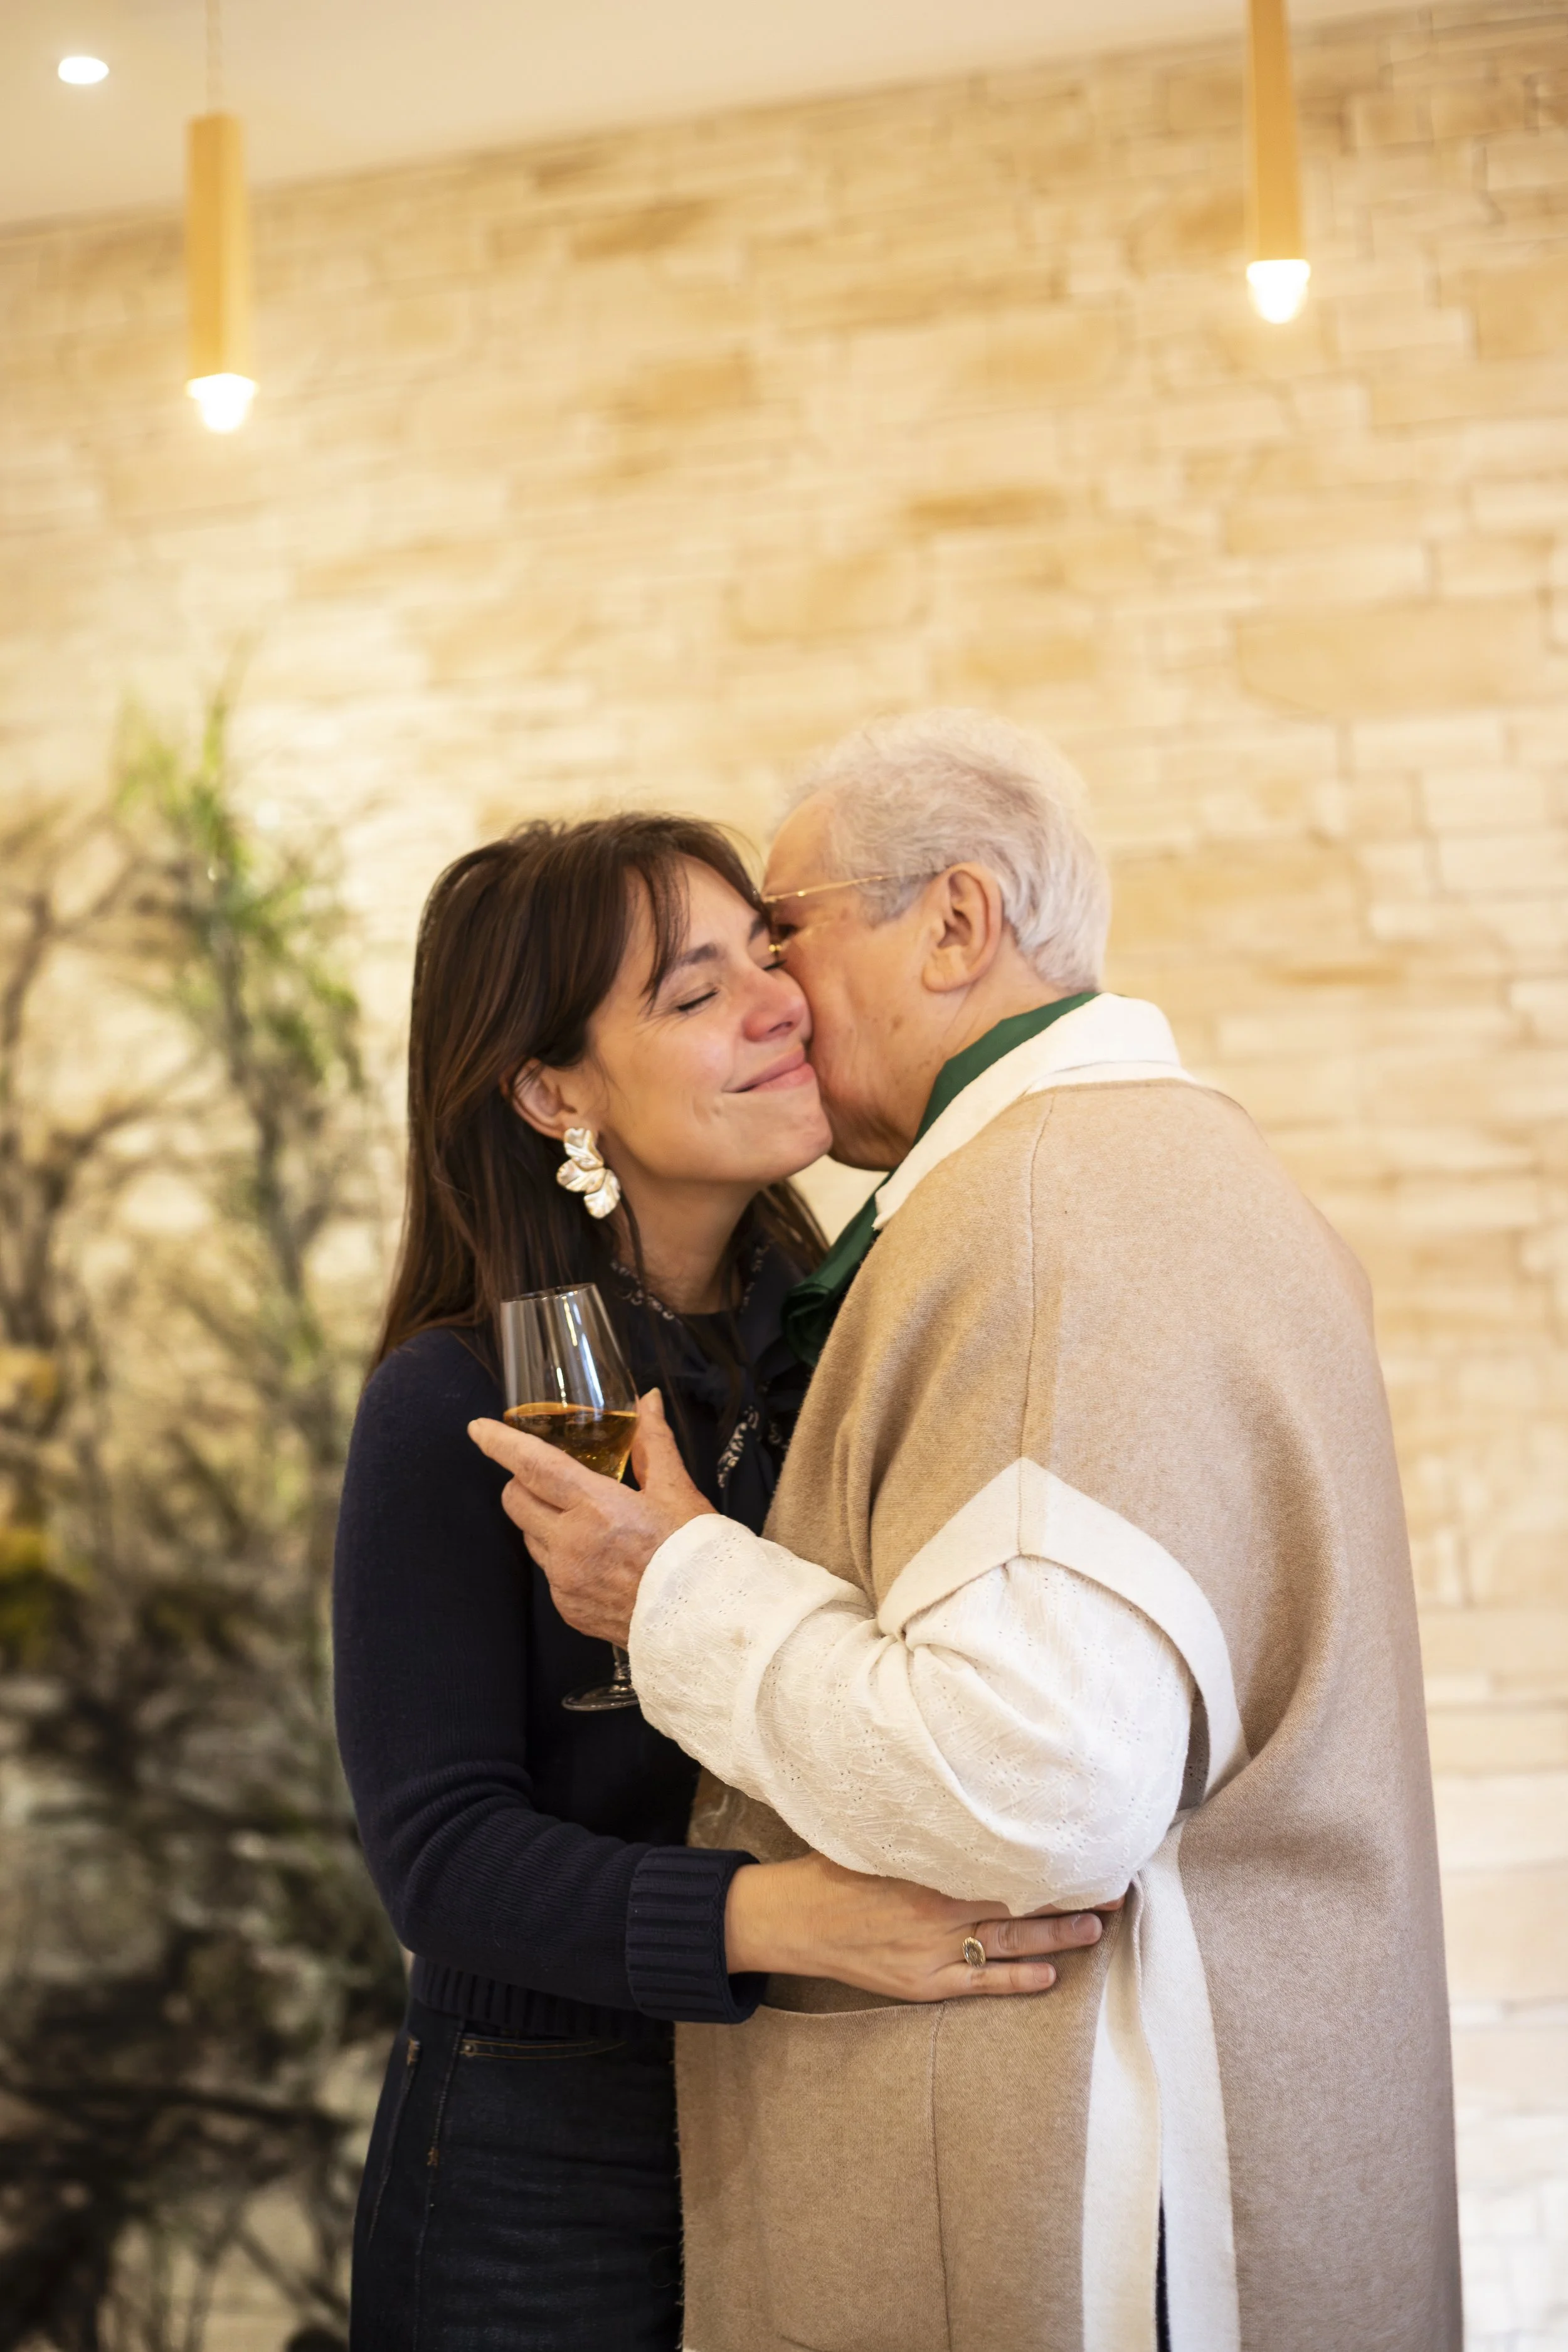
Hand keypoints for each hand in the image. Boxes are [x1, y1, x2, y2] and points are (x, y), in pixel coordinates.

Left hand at [467, 1390, 714, 1644]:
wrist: (706, 1623)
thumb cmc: (696, 1555)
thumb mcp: (678, 1491)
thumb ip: (653, 1443)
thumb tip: (647, 1402)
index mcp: (597, 1508)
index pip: (533, 1466)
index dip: (501, 1444)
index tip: (478, 1429)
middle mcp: (571, 1544)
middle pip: (516, 1500)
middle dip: (521, 1481)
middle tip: (549, 1477)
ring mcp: (565, 1580)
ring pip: (528, 1535)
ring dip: (542, 1519)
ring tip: (583, 1519)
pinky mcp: (567, 1608)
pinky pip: (548, 1571)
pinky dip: (560, 1555)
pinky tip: (596, 1557)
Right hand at [725, 1854, 1115, 2002]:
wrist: (792, 1920)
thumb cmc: (835, 1869)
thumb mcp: (880, 1837)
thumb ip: (925, 1831)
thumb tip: (969, 1802)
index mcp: (930, 1866)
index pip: (1004, 1860)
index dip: (1048, 1857)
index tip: (1086, 1845)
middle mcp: (938, 1907)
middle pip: (1019, 1901)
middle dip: (1069, 1895)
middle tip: (1116, 1887)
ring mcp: (933, 1950)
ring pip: (1009, 1942)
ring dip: (1057, 1936)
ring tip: (1098, 1926)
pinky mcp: (923, 1983)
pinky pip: (979, 1981)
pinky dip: (1016, 1980)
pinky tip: (1050, 1975)